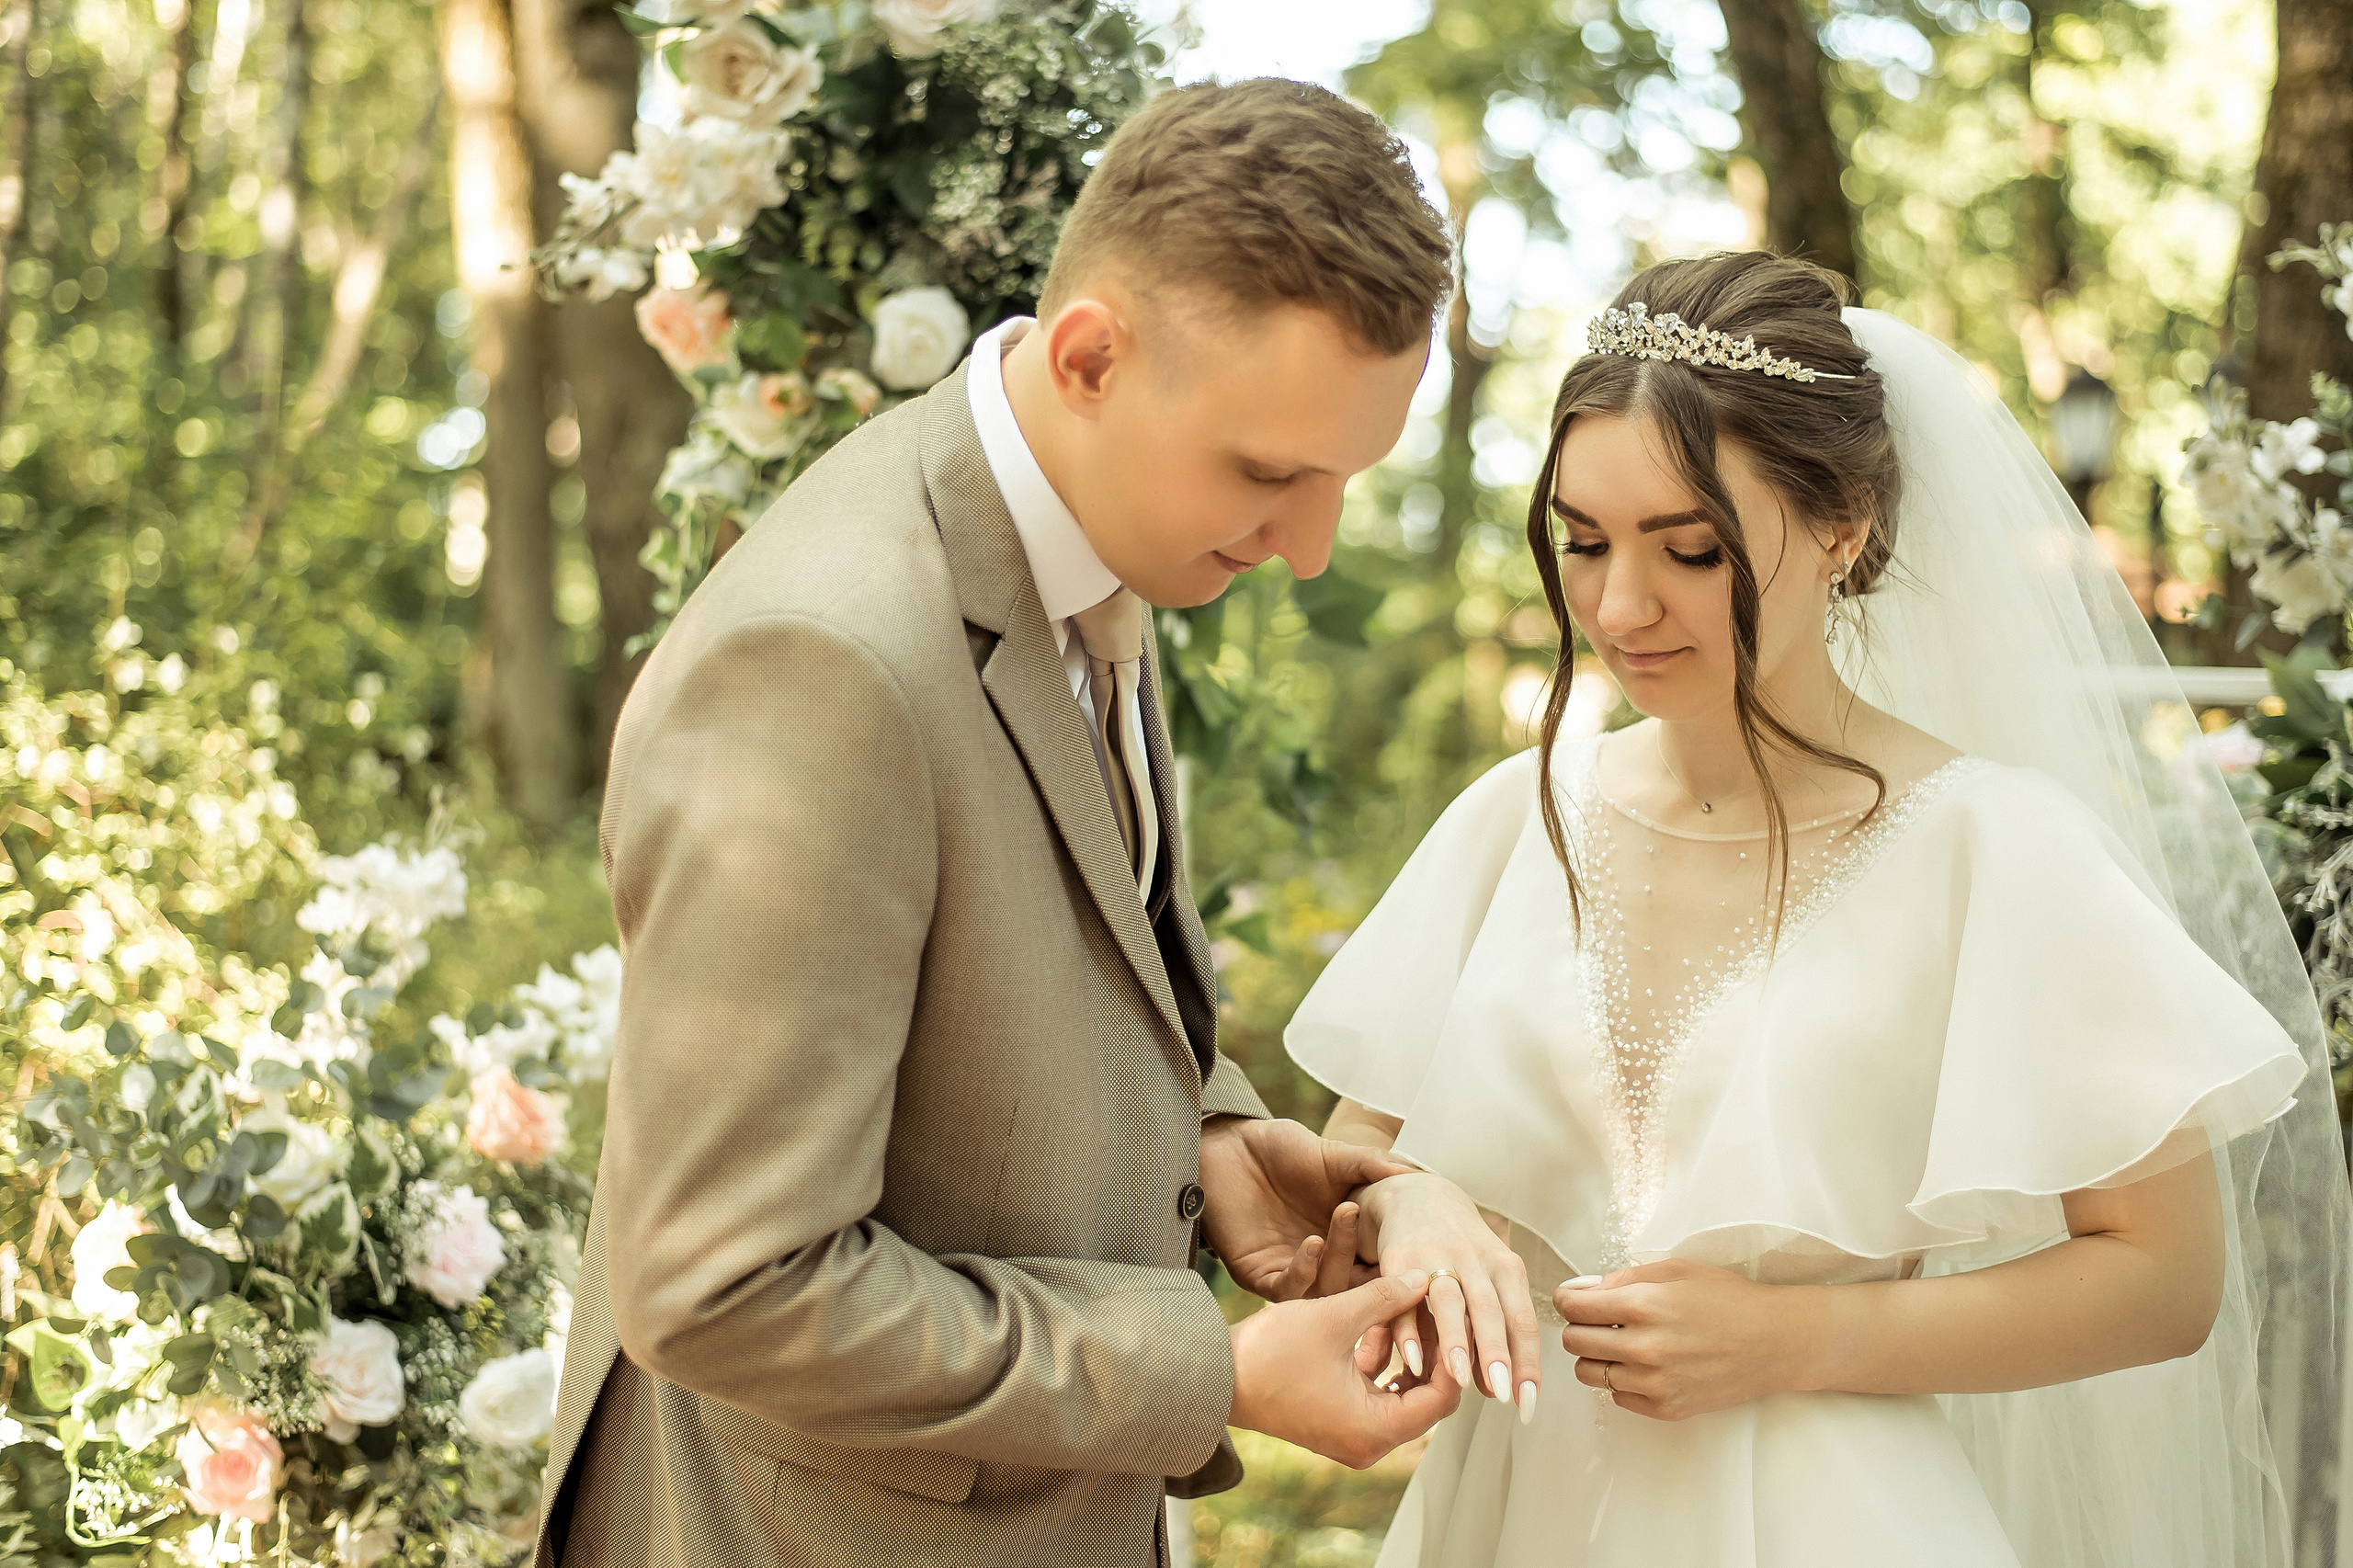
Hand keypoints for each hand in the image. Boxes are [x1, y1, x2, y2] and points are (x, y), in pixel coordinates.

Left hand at [1199, 1118, 1415, 1300]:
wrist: (1228, 1146)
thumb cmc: (1280, 1148)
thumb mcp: (1332, 1154)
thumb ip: (1371, 1166)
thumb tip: (1414, 1175)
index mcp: (1344, 1237)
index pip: (1379, 1261)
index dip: (1397, 1260)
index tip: (1415, 1247)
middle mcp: (1322, 1261)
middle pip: (1356, 1282)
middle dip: (1367, 1262)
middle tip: (1367, 1228)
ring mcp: (1292, 1270)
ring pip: (1324, 1290)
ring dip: (1335, 1263)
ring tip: (1333, 1228)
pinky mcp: (1259, 1275)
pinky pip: (1286, 1289)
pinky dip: (1302, 1273)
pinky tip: (1311, 1245)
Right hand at [1229, 1271, 1461, 1468]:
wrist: (1212, 1379)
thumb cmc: (1268, 1354)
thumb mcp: (1334, 1317)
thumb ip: (1385, 1296)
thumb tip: (1425, 1278)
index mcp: (1376, 1429)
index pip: (1442, 1397)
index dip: (1451, 1352)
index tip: (1450, 1314)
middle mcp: (1370, 1444)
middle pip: (1427, 1399)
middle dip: (1431, 1352)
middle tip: (1435, 1311)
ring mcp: (1353, 1437)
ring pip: (1402, 1395)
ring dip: (1406, 1355)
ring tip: (1409, 1313)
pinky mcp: (1337, 1425)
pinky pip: (1377, 1396)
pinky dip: (1382, 1365)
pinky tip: (1377, 1328)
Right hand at [1357, 1173, 1541, 1418]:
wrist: (1416, 1195)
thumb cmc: (1461, 1253)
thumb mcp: (1486, 1281)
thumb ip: (1491, 1333)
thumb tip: (1495, 1392)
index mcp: (1505, 1268)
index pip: (1522, 1321)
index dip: (1527, 1364)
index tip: (1529, 1405)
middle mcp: (1476, 1260)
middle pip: (1491, 1311)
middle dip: (1497, 1355)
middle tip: (1503, 1397)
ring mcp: (1436, 1256)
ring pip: (1450, 1302)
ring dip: (1456, 1342)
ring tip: (1459, 1382)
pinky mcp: (1398, 1256)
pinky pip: (1404, 1299)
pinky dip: (1407, 1331)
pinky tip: (1410, 1362)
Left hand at [1559, 1258, 1820, 1421]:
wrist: (1775, 1342)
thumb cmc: (1728, 1299)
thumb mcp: (1676, 1270)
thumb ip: (1624, 1278)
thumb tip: (1584, 1290)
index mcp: (1642, 1305)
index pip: (1572, 1308)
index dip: (1568, 1300)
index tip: (1574, 1300)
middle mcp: (1643, 1347)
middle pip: (1572, 1343)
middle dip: (1579, 1328)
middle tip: (1599, 1322)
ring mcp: (1654, 1383)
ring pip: (1588, 1374)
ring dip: (1596, 1357)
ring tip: (1622, 1345)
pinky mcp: (1666, 1408)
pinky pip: (1617, 1397)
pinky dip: (1622, 1381)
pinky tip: (1646, 1365)